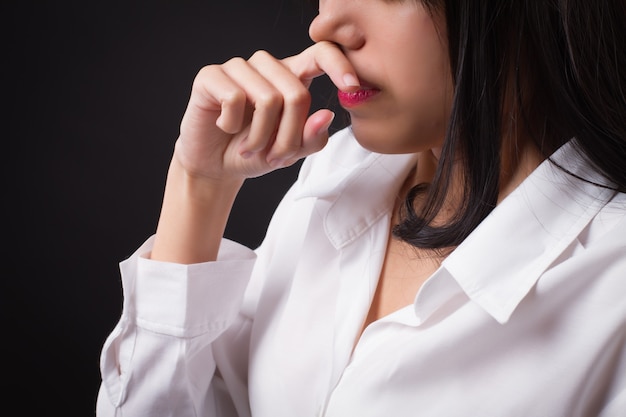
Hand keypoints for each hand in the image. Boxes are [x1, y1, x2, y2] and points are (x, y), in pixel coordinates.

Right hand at [174, 41, 358, 182]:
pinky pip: (234, 98)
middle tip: (274, 156)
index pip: (321, 54)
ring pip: (268, 98)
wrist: (216, 166)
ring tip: (250, 147)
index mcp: (292, 76)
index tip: (353, 87)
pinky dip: (232, 124)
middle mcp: (267, 67)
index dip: (339, 65)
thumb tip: (326, 116)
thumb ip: (311, 138)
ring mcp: (238, 68)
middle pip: (296, 93)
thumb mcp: (290, 153)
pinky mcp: (211, 75)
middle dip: (289, 136)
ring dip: (261, 136)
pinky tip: (225, 126)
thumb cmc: (255, 152)